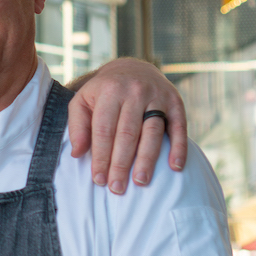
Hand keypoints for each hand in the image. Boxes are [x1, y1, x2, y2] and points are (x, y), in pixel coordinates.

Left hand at [67, 57, 187, 193]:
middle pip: (128, 134)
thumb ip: (77, 126)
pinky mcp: (176, 102)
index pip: (104, 130)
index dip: (101, 156)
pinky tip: (175, 167)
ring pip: (153, 132)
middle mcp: (134, 92)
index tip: (99, 179)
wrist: (132, 68)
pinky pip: (179, 127)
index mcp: (110, 91)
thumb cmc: (103, 92)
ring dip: (147, 159)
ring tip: (141, 181)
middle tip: (117, 188)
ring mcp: (157, 96)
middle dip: (121, 163)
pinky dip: (179, 147)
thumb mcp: (82, 101)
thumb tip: (77, 154)